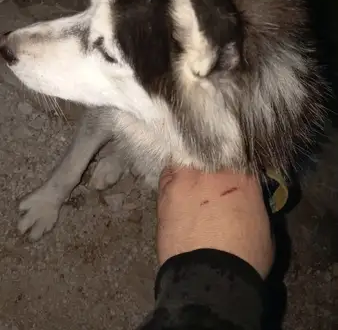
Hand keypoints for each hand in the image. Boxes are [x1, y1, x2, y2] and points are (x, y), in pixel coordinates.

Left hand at [157, 167, 273, 278]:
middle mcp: (214, 169)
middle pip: (212, 153)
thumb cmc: (244, 258)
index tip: (236, 171)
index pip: (241, 157)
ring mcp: (187, 176)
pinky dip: (172, 178)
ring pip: (188, 158)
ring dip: (191, 167)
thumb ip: (254, 204)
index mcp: (244, 177)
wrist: (209, 277)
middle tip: (212, 176)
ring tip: (192, 180)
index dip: (238, 164)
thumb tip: (247, 201)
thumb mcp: (264, 228)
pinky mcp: (165, 189)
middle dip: (213, 161)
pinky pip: (168, 174)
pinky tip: (175, 186)